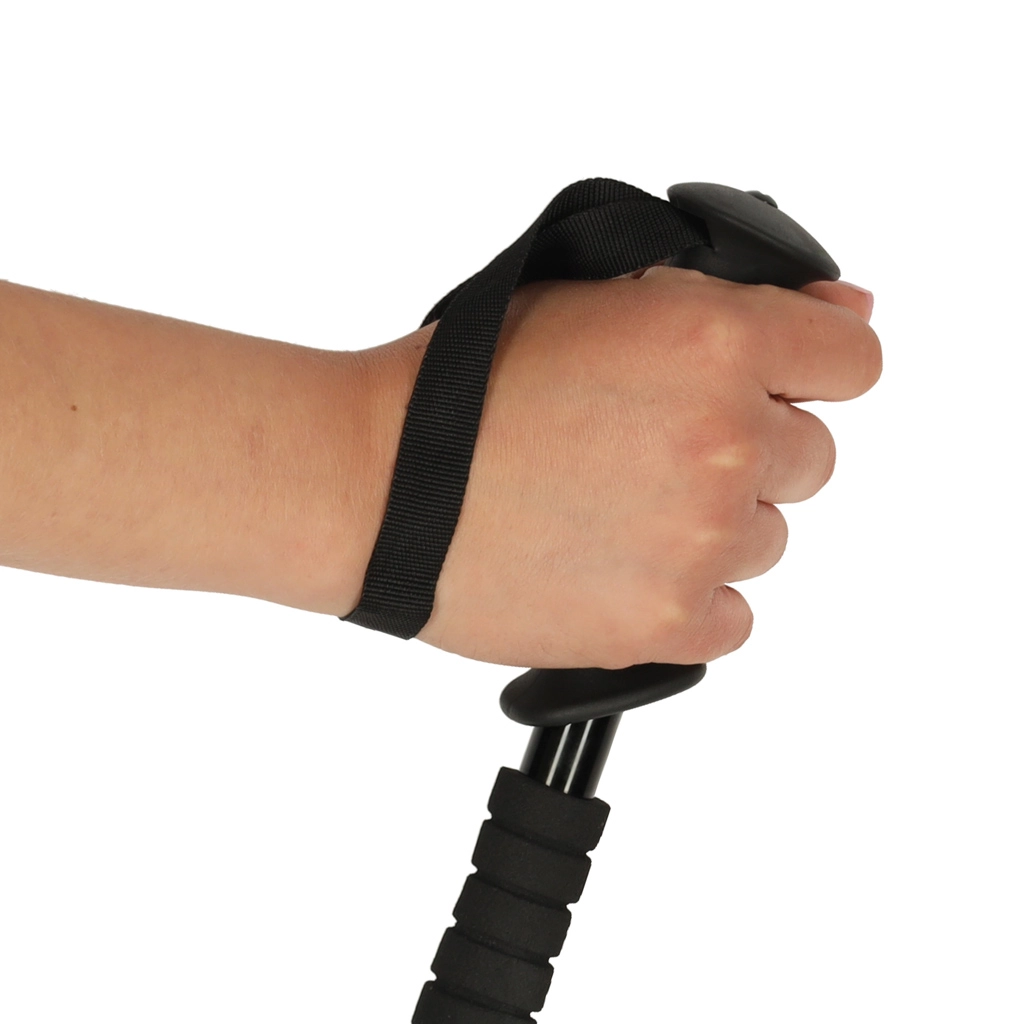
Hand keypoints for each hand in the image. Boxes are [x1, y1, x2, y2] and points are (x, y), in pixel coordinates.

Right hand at [359, 268, 879, 668]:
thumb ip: (730, 301)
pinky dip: (687, 598)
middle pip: (809, 459)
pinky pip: (731, 617)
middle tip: (650, 450)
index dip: (809, 374)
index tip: (773, 388)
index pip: (853, 362)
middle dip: (744, 450)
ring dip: (708, 526)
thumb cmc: (463, 384)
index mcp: (715, 339)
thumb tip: (840, 315)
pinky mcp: (667, 623)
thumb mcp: (594, 297)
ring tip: (612, 511)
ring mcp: (702, 538)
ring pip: (764, 539)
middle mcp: (725, 438)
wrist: (378, 483)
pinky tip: (618, 567)